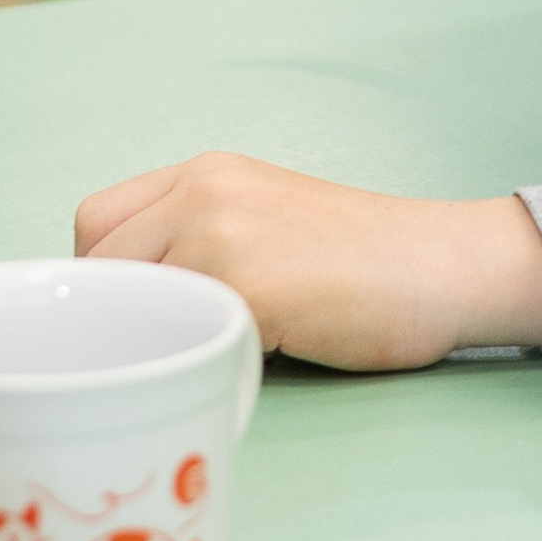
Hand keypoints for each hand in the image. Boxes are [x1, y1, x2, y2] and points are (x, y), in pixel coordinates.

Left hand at [73, 154, 541, 369]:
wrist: (444, 266)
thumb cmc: (365, 261)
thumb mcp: (265, 220)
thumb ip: (197, 240)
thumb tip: (128, 310)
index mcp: (204, 173)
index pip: (96, 224)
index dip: (104, 279)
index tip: (134, 319)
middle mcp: (202, 190)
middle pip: (97, 267)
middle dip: (117, 317)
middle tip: (162, 353)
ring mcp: (219, 235)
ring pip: (128, 306)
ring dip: (153, 340)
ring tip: (203, 359)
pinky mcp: (246, 285)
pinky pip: (181, 337)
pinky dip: (198, 361)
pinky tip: (239, 368)